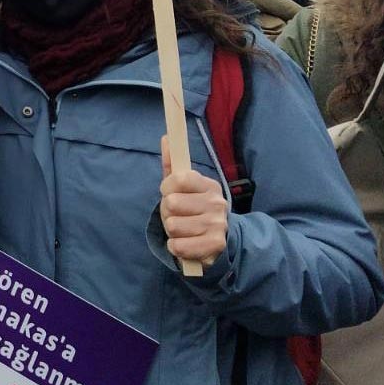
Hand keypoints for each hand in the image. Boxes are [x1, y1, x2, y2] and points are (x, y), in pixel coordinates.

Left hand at [159, 135, 228, 265]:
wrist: (216, 241)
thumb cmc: (192, 209)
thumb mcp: (182, 187)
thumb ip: (172, 163)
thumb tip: (166, 138)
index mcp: (209, 185)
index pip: (179, 178)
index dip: (167, 187)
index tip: (169, 193)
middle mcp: (216, 203)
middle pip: (172, 203)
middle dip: (167, 211)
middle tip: (178, 215)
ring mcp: (217, 225)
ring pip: (173, 225)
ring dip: (171, 230)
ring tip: (183, 229)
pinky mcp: (215, 245)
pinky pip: (178, 246)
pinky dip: (176, 246)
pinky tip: (184, 243)